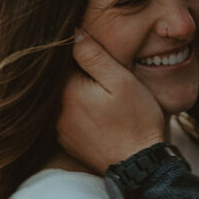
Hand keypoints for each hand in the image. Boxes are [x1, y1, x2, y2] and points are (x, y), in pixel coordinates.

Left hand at [57, 32, 164, 174]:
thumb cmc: (137, 120)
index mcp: (67, 91)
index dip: (80, 52)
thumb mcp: (121, 80)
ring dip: (79, 92)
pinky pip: (68, 117)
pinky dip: (80, 110)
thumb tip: (73, 33)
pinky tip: (100, 111)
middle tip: (104, 75)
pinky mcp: (68, 142)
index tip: (97, 53)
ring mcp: (60, 130)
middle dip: (79, 72)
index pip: (63, 60)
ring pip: (65, 98)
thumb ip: (94, 55)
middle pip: (62, 79)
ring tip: (104, 93)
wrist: (141, 165)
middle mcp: (56, 112)